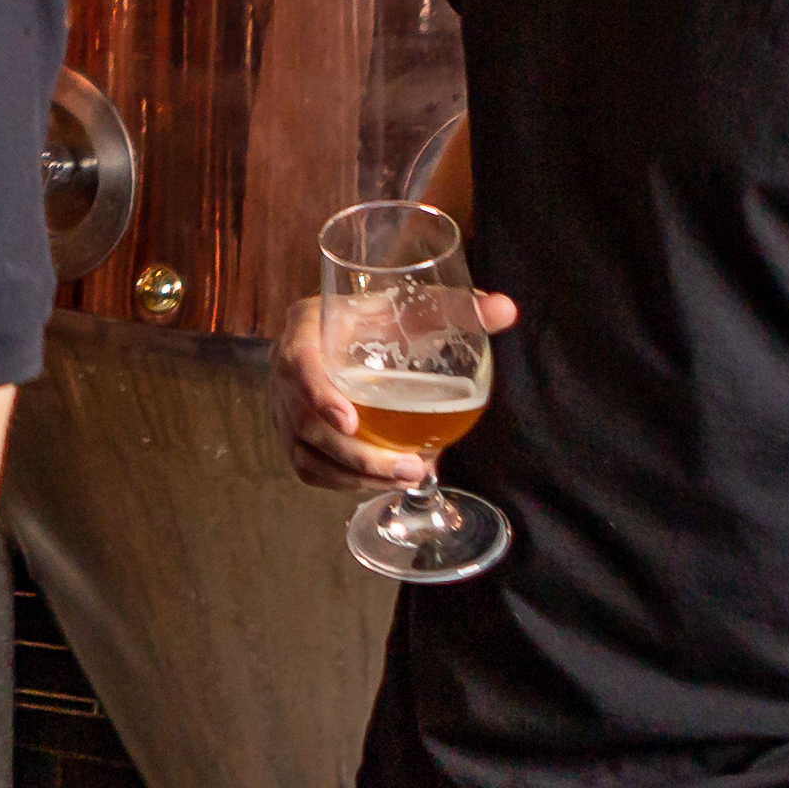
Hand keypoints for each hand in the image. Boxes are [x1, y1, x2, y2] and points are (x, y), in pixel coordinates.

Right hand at [272, 285, 518, 491]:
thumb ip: (456, 308)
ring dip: (356, 476)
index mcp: (306, 328)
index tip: (350, 422)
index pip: (299, 363)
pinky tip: (385, 482)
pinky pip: (310, 467)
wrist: (345, 329)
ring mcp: (283, 405)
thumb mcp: (409, 305)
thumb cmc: (377, 316)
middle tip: (411, 467)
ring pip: (306, 454)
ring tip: (408, 479)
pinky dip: (346, 482)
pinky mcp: (292, 433)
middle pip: (305, 423)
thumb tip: (506, 309)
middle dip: (359, 455)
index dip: (318, 394)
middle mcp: (285, 369)